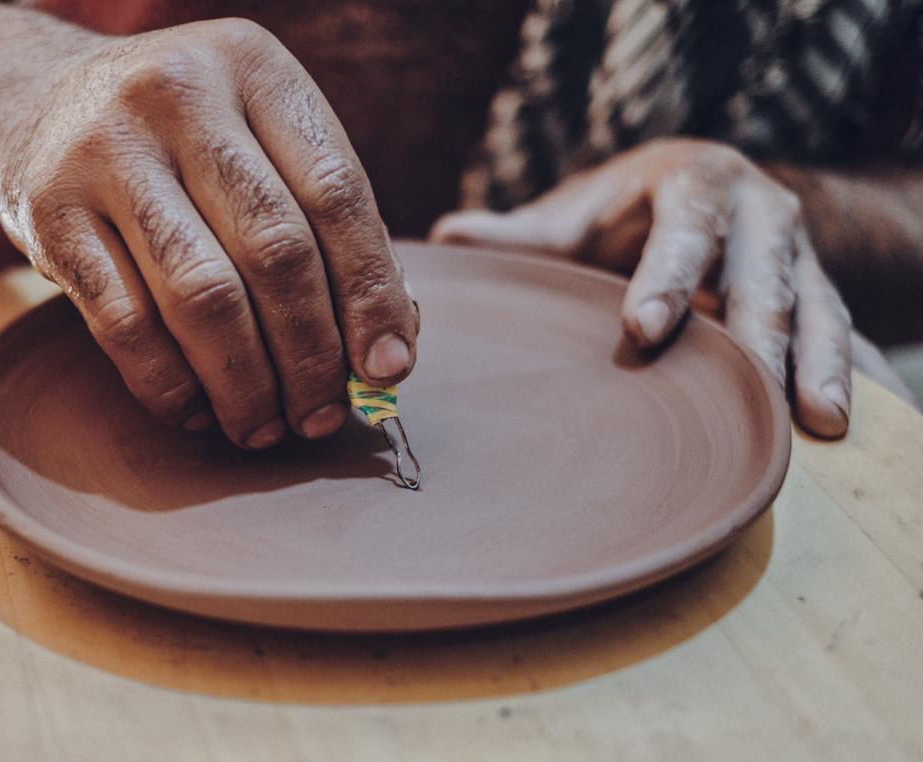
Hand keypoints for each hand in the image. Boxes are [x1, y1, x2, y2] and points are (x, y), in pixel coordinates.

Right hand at [0, 19, 417, 447]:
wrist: (38, 99)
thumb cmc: (183, 137)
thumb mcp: (256, 133)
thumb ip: (322, 222)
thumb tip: (389, 345)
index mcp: (253, 67)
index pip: (335, 193)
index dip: (370, 292)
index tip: (389, 367)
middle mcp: (178, 95)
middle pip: (273, 249)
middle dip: (310, 353)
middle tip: (324, 417)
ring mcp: (105, 152)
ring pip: (201, 295)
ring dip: (245, 384)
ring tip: (266, 428)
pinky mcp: (48, 214)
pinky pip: (125, 323)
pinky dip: (169, 385)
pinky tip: (198, 412)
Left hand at [431, 138, 852, 437]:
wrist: (708, 193)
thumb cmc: (626, 213)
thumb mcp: (575, 218)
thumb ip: (516, 236)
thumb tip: (444, 241)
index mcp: (693, 183)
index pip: (684, 227)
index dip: (666, 276)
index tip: (641, 328)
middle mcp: (758, 211)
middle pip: (762, 271)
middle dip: (754, 328)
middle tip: (744, 385)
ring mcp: (798, 254)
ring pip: (812, 307)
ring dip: (812, 363)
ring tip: (814, 421)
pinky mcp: (820, 293)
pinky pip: (836, 334)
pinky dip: (839, 375)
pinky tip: (836, 426)